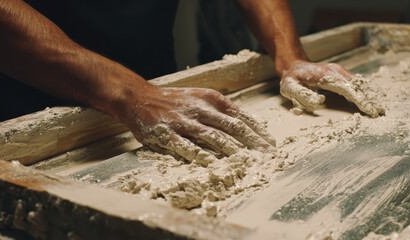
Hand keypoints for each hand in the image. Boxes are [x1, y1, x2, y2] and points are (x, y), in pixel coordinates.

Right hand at [116, 85, 275, 165]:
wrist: (140, 97)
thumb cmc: (173, 100)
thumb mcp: (200, 97)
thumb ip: (220, 109)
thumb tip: (246, 122)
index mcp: (210, 99)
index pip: (240, 115)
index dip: (257, 130)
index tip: (270, 142)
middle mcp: (200, 108)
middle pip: (232, 126)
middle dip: (252, 142)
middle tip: (267, 154)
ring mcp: (184, 121)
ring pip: (213, 136)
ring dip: (233, 150)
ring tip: (248, 161)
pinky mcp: (168, 134)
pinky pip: (187, 147)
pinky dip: (201, 155)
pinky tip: (213, 164)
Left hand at [279, 60, 384, 116]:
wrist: (293, 66)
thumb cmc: (291, 80)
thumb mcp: (290, 88)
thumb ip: (302, 96)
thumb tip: (320, 102)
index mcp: (325, 75)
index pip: (346, 88)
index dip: (358, 100)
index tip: (369, 110)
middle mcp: (336, 71)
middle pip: (357, 85)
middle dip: (369, 99)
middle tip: (380, 112)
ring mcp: (340, 72)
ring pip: (359, 83)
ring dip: (370, 95)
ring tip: (380, 108)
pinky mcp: (341, 74)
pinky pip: (356, 83)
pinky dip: (365, 92)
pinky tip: (371, 100)